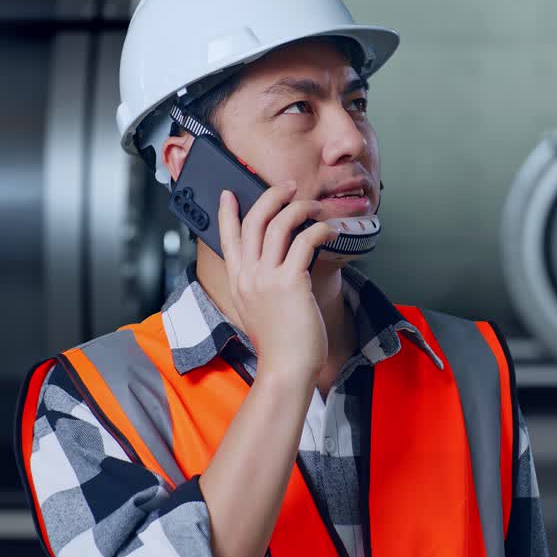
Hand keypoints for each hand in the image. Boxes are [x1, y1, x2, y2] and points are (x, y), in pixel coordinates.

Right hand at [218, 182, 339, 384]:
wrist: (286, 369)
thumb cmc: (280, 345)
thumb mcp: (257, 311)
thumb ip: (259, 287)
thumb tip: (275, 266)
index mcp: (237, 282)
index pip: (227, 238)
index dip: (227, 213)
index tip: (229, 194)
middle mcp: (248, 276)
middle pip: (253, 221)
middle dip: (270, 196)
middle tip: (287, 187)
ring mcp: (267, 278)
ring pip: (279, 224)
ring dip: (299, 207)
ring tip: (314, 206)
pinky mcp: (291, 282)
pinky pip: (305, 241)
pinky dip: (319, 229)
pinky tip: (330, 231)